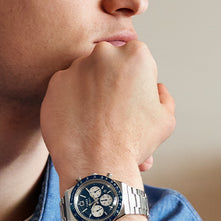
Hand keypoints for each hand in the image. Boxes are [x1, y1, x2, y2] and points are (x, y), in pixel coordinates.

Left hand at [40, 39, 174, 188]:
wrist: (97, 166)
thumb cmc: (133, 143)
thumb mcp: (165, 119)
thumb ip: (163, 96)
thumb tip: (156, 88)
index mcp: (135, 55)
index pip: (134, 59)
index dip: (135, 80)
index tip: (131, 99)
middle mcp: (103, 53)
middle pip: (107, 62)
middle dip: (109, 80)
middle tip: (111, 109)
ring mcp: (75, 67)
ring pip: (84, 74)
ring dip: (88, 90)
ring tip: (94, 120)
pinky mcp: (54, 84)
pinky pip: (63, 89)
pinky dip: (69, 102)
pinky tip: (78, 122)